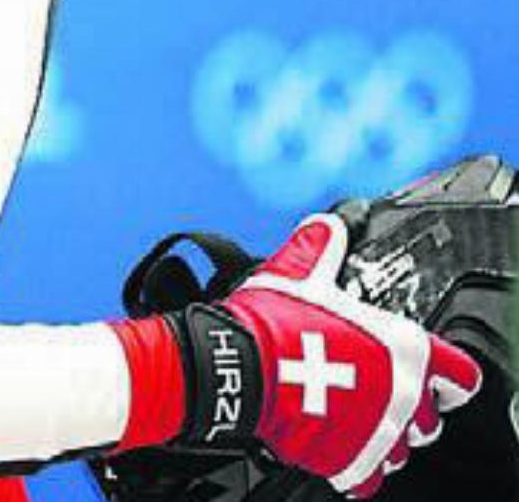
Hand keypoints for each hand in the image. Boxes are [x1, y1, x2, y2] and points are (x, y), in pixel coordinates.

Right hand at [175, 214, 479, 494]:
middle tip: (381, 391)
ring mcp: (379, 433)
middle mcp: (402, 395)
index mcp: (403, 349)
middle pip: (433, 416)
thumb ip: (321, 246)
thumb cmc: (272, 322)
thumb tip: (329, 226)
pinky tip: (340, 445)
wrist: (241, 367)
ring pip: (405, 449)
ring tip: (358, 419)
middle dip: (412, 406)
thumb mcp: (298, 271)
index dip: (448, 373)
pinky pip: (372, 478)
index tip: (437, 374)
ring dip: (387, 437)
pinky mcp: (351, 461)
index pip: (461, 374)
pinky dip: (360, 467)